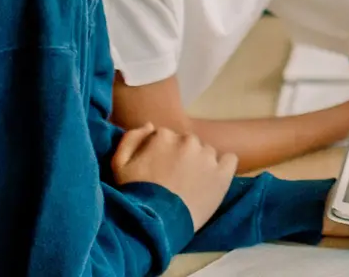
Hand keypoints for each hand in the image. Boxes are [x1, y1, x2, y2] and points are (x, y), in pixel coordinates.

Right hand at [112, 123, 237, 231]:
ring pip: (207, 152)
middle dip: (182, 156)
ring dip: (200, 162)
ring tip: (191, 184)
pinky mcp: (223, 172)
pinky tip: (212, 180)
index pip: (166, 137)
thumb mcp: (119, 165)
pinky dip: (222, 167)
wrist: (155, 223)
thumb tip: (149, 125)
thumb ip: (132, 138)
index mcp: (164, 135)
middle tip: (174, 178)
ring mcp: (208, 156)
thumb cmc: (134, 194)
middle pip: (188, 143)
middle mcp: (188, 140)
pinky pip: (229, 160)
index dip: (161, 153)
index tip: (157, 169)